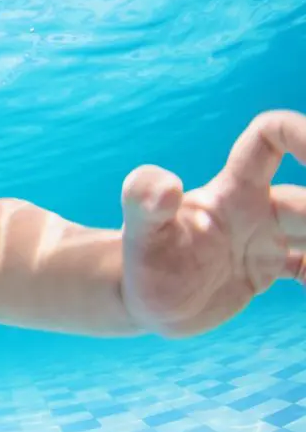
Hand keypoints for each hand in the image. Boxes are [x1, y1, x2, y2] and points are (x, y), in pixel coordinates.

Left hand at [120, 110, 305, 336]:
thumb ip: (142, 200)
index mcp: (231, 191)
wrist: (141, 298)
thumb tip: (167, 186)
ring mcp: (263, 239)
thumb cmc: (141, 261)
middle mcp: (254, 208)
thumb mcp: (141, 233)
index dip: (297, 133)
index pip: (269, 139)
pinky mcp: (267, 269)